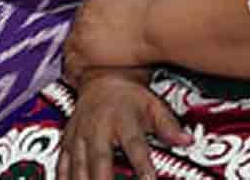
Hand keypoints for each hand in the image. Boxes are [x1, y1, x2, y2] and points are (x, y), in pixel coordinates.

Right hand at [57, 68, 188, 179]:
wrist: (101, 78)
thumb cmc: (129, 96)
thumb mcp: (153, 106)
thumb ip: (168, 125)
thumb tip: (186, 140)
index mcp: (122, 120)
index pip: (135, 147)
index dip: (142, 167)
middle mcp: (98, 128)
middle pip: (100, 160)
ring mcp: (80, 135)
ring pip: (78, 166)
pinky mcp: (68, 141)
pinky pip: (62, 164)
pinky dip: (63, 178)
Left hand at [61, 0, 163, 84]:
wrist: (157, 25)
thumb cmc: (152, 8)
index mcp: (95, 0)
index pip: (85, 15)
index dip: (92, 27)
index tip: (99, 35)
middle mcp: (85, 15)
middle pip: (76, 31)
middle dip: (84, 41)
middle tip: (94, 53)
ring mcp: (83, 35)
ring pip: (71, 49)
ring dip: (76, 58)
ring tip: (83, 70)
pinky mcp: (86, 54)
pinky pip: (73, 67)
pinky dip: (75, 73)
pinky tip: (80, 79)